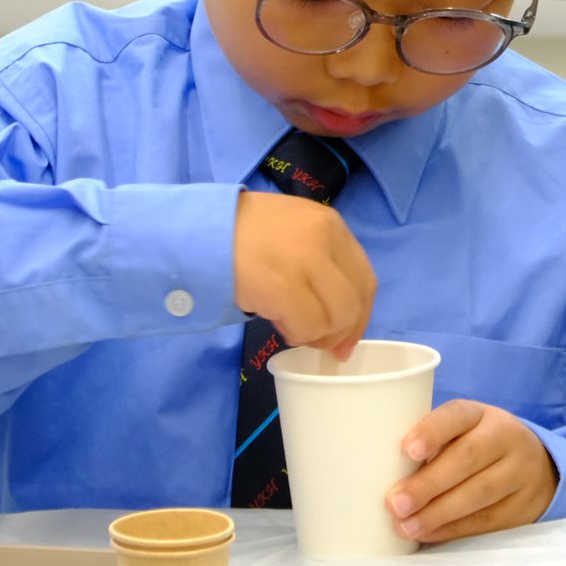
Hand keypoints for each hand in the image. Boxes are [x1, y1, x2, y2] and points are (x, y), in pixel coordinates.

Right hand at [233, 191, 375, 356]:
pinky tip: (278, 324)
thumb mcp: (296, 232)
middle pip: (354, 303)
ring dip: (315, 334)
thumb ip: (323, 263)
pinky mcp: (280, 284)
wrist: (199, 230)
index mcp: (332, 225)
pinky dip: (296, 334)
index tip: (347, 337)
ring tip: (290, 325)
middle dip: (339, 332)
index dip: (361, 316)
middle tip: (315, 339)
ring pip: (335, 319)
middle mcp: (325, 239)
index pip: (365, 280)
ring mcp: (304, 260)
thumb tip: (343, 317)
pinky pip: (307, 326)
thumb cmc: (245, 234)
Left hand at [385, 401, 557, 544]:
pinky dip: (453, 529)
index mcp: (481, 414)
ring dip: (437, 513)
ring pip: (479, 493)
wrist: (536, 467)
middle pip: (468, 458)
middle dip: (428, 484)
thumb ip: (431, 446)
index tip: (406, 451)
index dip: (432, 431)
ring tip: (405, 526)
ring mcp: (519, 472)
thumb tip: (377, 474)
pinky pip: (487, 520)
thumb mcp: (462, 433)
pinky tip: (428, 533)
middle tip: (394, 503)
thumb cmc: (476, 448)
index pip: (456, 415)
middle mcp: (505, 437)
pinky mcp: (523, 505)